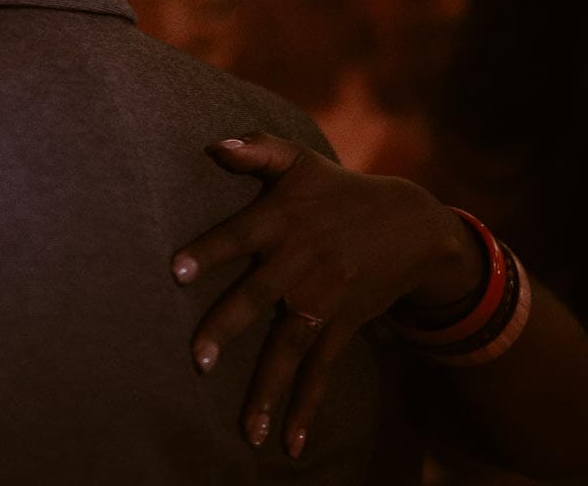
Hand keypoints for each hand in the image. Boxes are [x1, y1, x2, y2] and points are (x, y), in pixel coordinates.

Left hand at [171, 134, 479, 457]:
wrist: (411, 224)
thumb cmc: (336, 190)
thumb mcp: (299, 161)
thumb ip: (256, 150)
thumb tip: (213, 144)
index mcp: (281, 219)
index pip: (237, 235)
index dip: (209, 251)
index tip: (176, 272)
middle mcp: (300, 262)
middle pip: (259, 296)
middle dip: (230, 327)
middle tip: (199, 359)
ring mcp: (323, 297)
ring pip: (291, 346)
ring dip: (269, 389)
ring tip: (248, 431)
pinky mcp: (343, 324)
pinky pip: (321, 370)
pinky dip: (306, 406)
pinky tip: (287, 443)